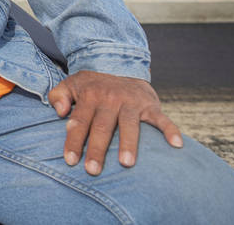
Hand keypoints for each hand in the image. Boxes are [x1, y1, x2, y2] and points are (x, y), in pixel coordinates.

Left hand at [48, 70, 182, 174]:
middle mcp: (110, 99)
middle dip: (97, 149)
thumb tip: (59, 112)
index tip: (70, 160)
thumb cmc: (92, 83)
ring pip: (129, 125)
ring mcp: (131, 102)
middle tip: (93, 171)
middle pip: (102, 127)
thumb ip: (58, 96)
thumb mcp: (70, 83)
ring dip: (128, 144)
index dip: (74, 140)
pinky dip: (170, 130)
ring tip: (126, 164)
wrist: (120, 63)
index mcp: (89, 96)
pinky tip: (176, 145)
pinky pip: (162, 119)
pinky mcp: (150, 105)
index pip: (79, 121)